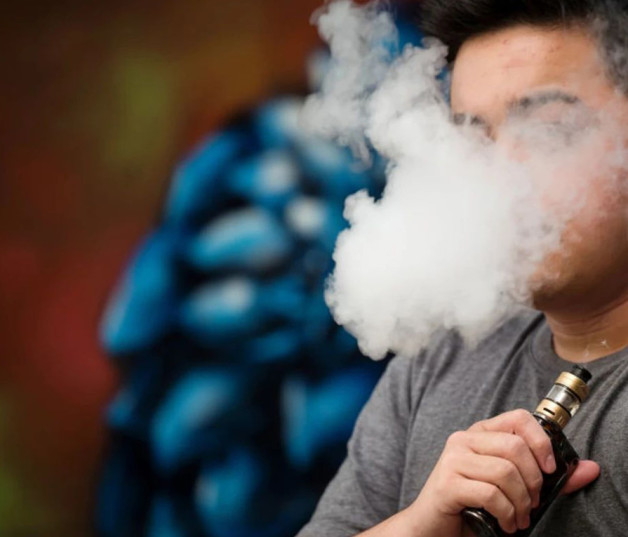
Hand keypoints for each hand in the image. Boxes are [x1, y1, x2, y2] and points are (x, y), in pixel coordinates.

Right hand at [406, 409, 599, 536]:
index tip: (549, 467)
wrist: (432, 526)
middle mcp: (464, 440)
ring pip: (505, 472)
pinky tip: (506, 522)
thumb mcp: (511, 486)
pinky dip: (506, 513)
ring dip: (521, 502)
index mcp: (480, 433)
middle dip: (534, 482)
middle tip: (534, 503)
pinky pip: (490, 493)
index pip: (518, 418)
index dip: (541, 440)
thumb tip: (589, 468)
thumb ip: (547, 478)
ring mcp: (453, 460)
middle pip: (514, 447)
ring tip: (520, 517)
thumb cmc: (472, 503)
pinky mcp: (447, 483)